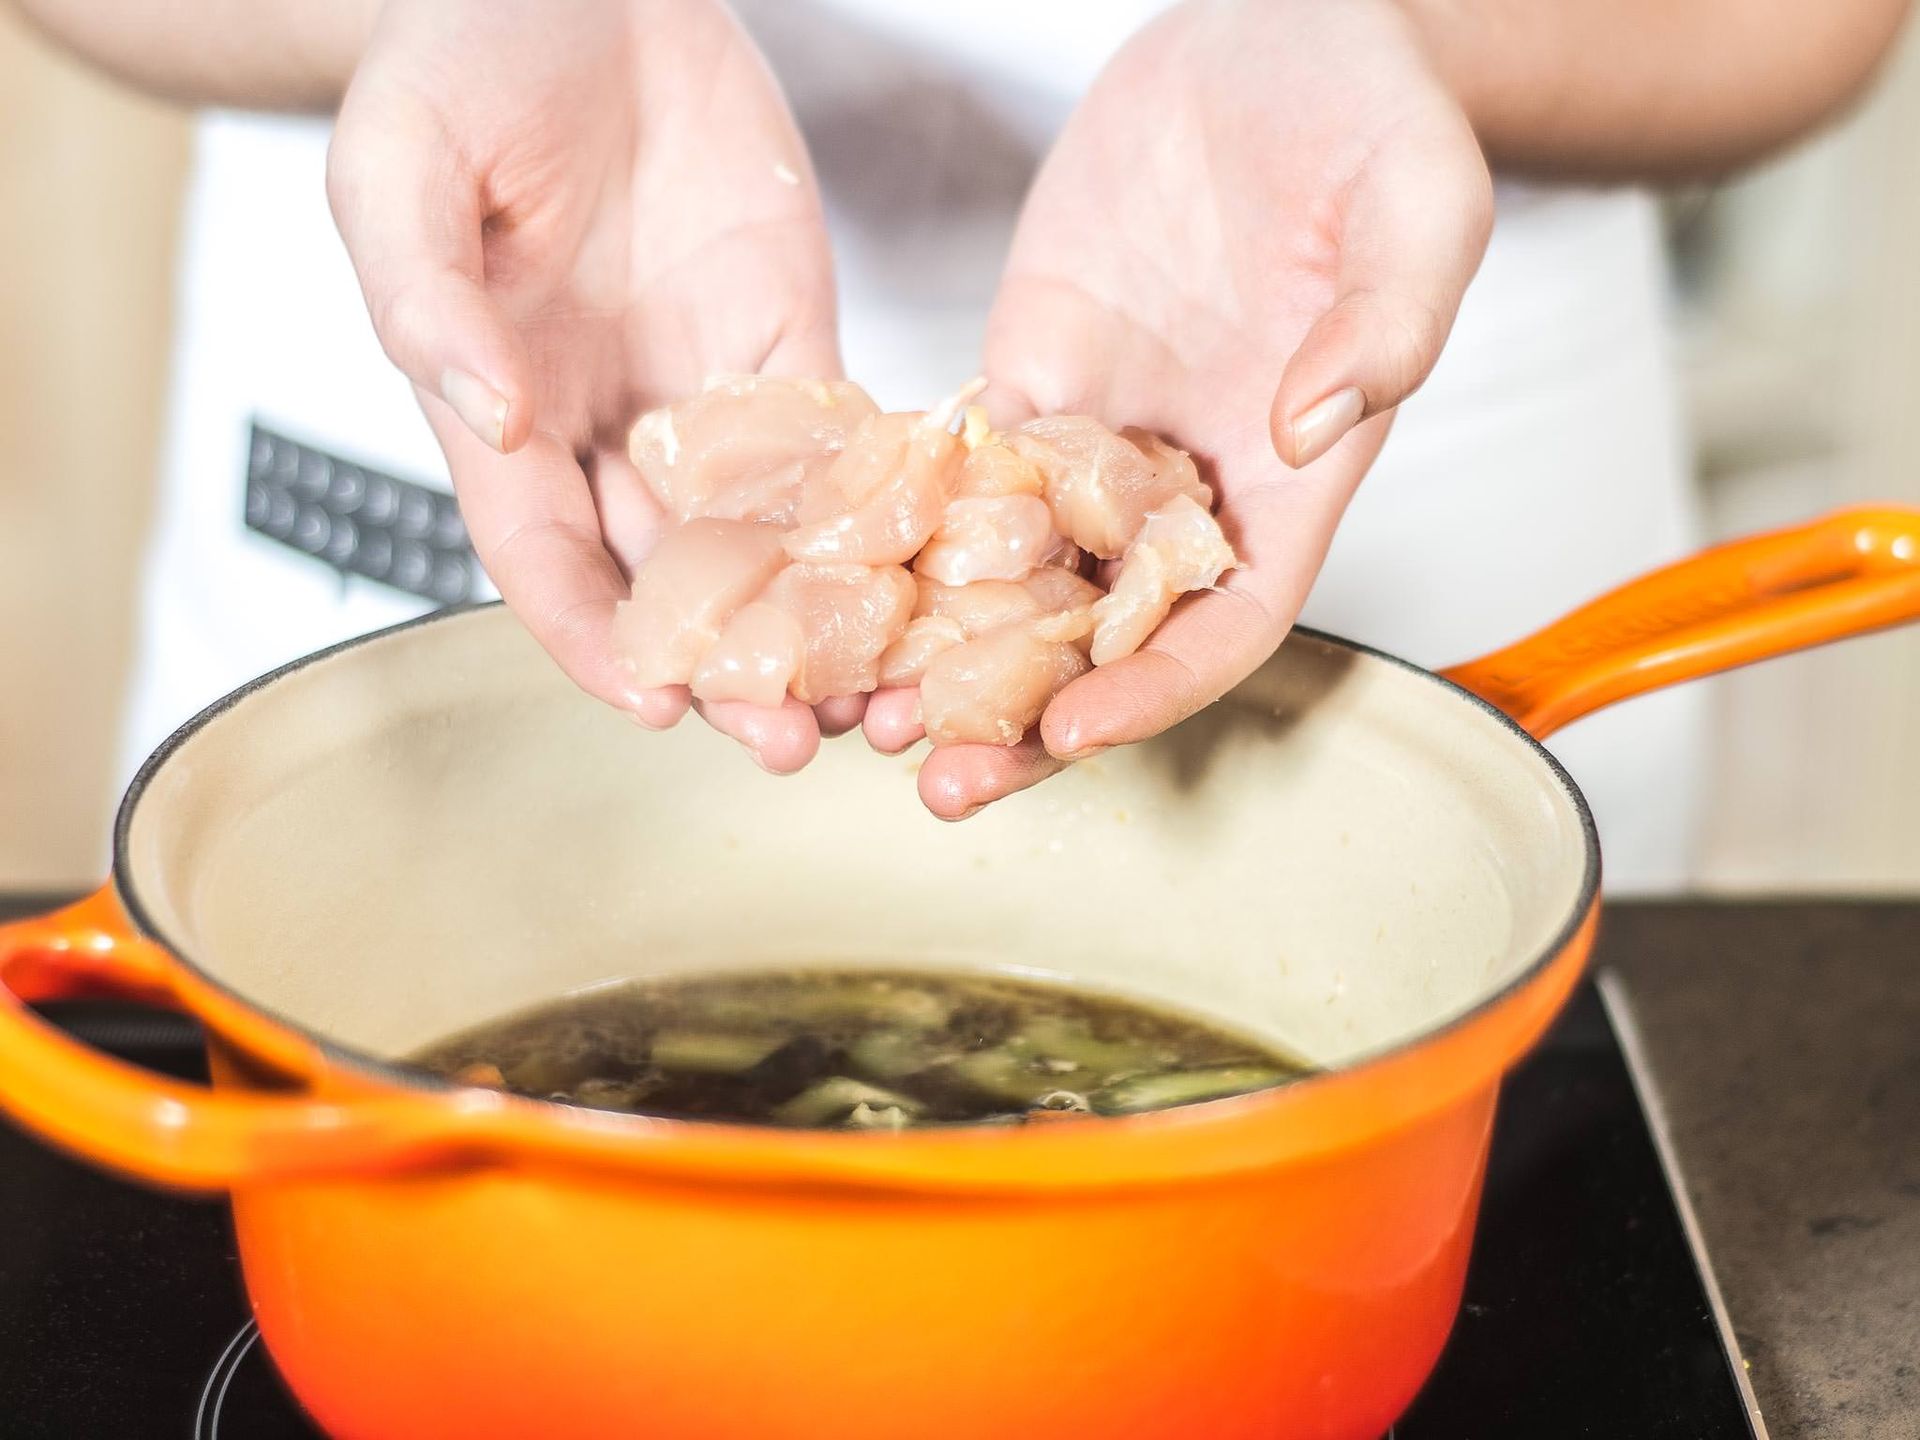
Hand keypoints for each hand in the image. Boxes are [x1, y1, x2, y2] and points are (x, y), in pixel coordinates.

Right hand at [328, 0, 844, 771]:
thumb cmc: (453, 66)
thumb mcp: (399, 170)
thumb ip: (425, 298)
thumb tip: (490, 419)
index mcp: (504, 417)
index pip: (549, 565)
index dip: (596, 643)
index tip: (655, 706)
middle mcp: (610, 430)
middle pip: (674, 582)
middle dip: (732, 668)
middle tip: (796, 740)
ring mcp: (708, 391)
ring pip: (769, 537)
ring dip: (823, 621)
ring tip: (885, 690)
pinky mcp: (792, 341)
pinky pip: (843, 441)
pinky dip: (885, 510)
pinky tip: (934, 569)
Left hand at [863, 0, 1491, 815]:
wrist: (1268, 32)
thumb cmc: (1366, 112)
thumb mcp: (1416, 199)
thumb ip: (1387, 319)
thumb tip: (1306, 424)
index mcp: (1289, 474)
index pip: (1227, 624)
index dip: (1155, 689)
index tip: (1073, 732)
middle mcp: (1186, 480)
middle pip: (1104, 637)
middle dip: (1022, 717)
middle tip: (937, 777)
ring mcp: (1098, 437)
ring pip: (1013, 581)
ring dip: (941, 655)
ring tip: (859, 710)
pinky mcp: (1025, 380)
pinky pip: (953, 479)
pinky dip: (897, 538)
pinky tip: (831, 582)